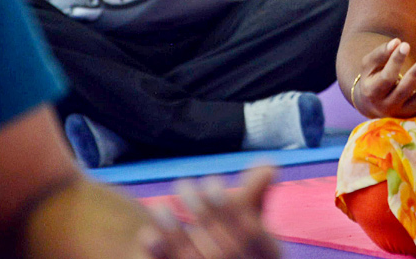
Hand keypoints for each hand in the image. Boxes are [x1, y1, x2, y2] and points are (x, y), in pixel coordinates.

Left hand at [141, 167, 278, 258]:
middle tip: (182, 184)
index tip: (211, 182)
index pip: (251, 232)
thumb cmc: (233, 239)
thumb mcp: (250, 218)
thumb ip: (257, 193)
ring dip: (174, 230)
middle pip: (222, 248)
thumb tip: (268, 164)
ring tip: (158, 206)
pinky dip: (158, 252)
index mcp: (268, 255)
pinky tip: (147, 234)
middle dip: (200, 212)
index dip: (229, 206)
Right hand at [351, 38, 415, 118]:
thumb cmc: (372, 78)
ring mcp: (400, 113)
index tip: (405, 45)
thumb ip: (381, 54)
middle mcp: (386, 106)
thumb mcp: (369, 65)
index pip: (386, 77)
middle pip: (403, 91)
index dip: (395, 61)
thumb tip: (397, 42)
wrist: (370, 104)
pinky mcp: (411, 116)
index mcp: (372, 92)